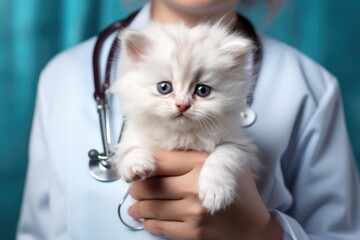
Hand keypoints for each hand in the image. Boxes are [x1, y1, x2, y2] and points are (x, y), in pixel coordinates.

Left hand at [128, 150, 282, 239]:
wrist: (253, 226)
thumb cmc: (239, 193)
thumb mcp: (226, 161)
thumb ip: (199, 152)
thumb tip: (164, 153)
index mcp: (202, 164)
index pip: (159, 161)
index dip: (144, 165)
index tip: (140, 169)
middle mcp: (195, 187)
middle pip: (150, 185)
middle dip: (137, 188)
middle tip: (135, 188)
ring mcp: (193, 212)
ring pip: (151, 207)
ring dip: (138, 207)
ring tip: (136, 206)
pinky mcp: (193, 232)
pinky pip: (159, 227)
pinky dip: (149, 223)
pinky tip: (148, 219)